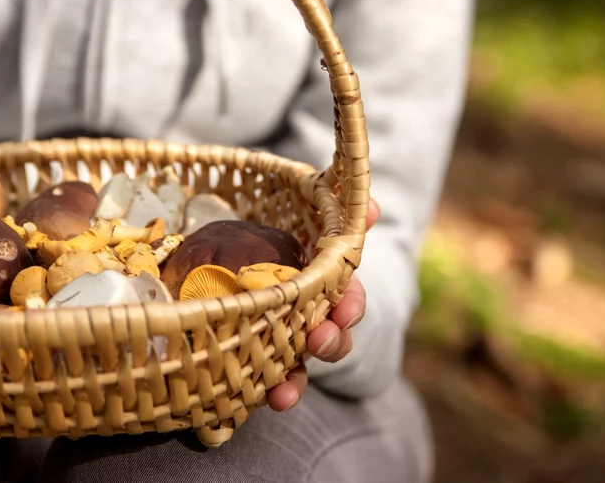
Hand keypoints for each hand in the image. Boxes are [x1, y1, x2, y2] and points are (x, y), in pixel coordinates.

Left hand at [267, 197, 379, 411]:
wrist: (233, 258)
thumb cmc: (283, 235)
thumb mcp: (309, 218)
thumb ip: (339, 212)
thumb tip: (370, 206)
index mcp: (326, 285)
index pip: (348, 298)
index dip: (350, 307)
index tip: (344, 312)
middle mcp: (312, 317)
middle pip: (331, 338)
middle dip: (330, 344)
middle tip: (319, 341)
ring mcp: (286, 340)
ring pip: (300, 367)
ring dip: (296, 383)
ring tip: (284, 395)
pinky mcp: (257, 355)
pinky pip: (267, 379)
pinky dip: (270, 392)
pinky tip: (262, 399)